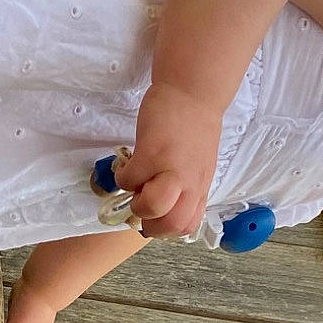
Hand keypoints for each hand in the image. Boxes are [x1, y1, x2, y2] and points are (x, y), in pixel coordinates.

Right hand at [116, 83, 223, 238]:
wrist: (193, 92)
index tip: (156, 216)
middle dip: (151, 224)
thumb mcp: (198, 164)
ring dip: (137, 204)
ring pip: (153, 207)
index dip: (166, 229)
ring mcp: (170, 168)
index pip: (187, 225)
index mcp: (200, 186)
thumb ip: (186, 185)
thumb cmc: (194, 126)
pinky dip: (123, 178)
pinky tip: (127, 165)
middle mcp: (189, 182)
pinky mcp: (150, 153)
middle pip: (173, 224)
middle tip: (143, 207)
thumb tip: (164, 201)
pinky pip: (129, 180)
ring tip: (136, 187)